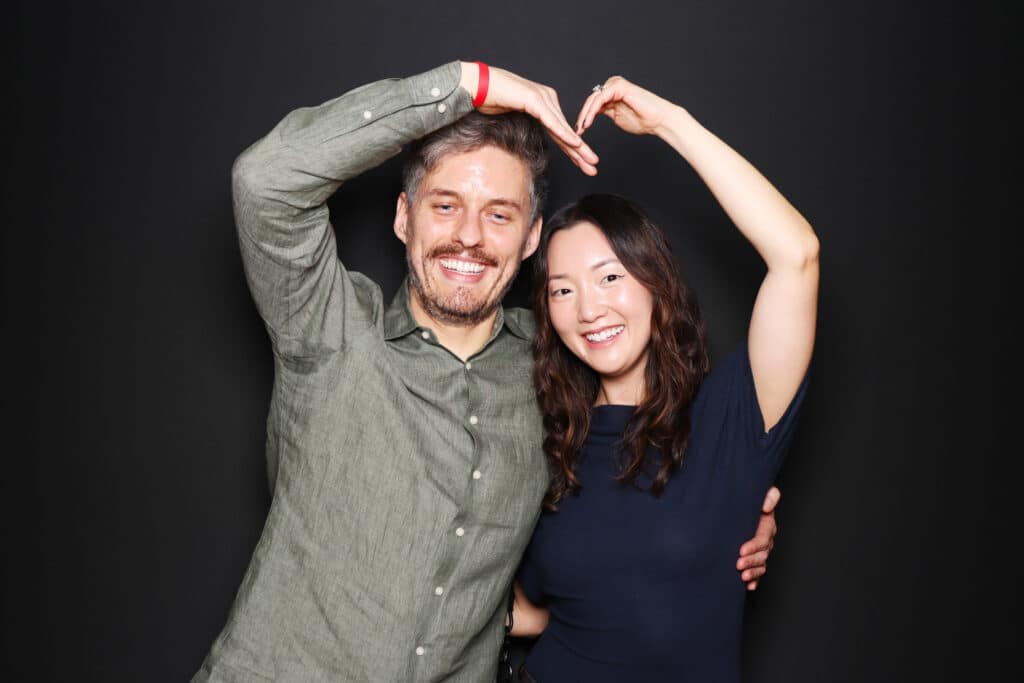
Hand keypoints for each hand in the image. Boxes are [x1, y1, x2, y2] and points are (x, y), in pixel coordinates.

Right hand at [461, 62, 598, 174]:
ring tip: (590, 161)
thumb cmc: (492, 100)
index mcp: (544, 104)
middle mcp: (547, 99)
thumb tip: (530, 137)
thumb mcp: (514, 116)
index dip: (573, 150)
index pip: (561, 132)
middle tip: (594, 167)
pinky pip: (552, 121)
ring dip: (578, 147)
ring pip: (563, 128)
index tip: (584, 164)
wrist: (478, 85)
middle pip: (566, 132)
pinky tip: (575, 144)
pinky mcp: (534, 99)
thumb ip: (527, 123)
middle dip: (581, 152)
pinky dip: (564, 133)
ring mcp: (542, 98)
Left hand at [575, 75, 677, 136]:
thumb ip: (605, 113)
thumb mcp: (617, 118)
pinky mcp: (619, 86)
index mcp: (611, 94)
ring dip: (585, 115)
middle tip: (576, 131)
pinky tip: (588, 123)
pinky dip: (592, 111)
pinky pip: (600, 99)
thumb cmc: (643, 121)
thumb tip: (591, 116)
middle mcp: (612, 87)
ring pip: (593, 99)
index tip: (578, 132)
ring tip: (581, 129)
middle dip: (582, 116)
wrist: (659, 121)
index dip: (584, 117)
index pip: (592, 104)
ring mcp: (616, 85)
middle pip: (591, 100)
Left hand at [736, 486, 779, 590]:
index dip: (753, 546)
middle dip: (751, 561)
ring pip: (761, 565)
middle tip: (738, 565)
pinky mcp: (755, 557)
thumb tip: (766, 507)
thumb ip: (769, 496)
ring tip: (743, 577)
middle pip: (762, 554)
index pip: (762, 539)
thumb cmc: (746, 498)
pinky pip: (758, 572)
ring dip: (753, 573)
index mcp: (767, 525)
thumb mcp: (757, 493)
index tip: (741, 550)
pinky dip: (755, 580)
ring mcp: (762, 550)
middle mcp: (766, 539)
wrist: (736, 506)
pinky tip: (749, 586)